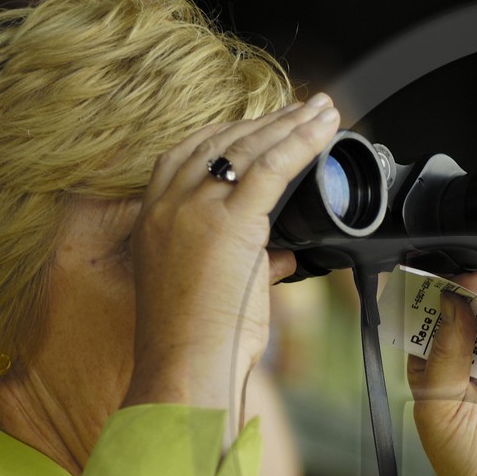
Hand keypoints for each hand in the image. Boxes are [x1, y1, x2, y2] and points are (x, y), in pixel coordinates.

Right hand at [122, 95, 338, 417]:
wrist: (186, 367)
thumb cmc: (199, 343)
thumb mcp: (217, 292)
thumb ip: (248, 263)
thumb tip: (283, 254)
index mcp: (153, 218)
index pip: (189, 156)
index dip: (230, 135)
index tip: (262, 125)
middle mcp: (167, 205)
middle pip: (220, 143)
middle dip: (266, 121)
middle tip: (304, 107)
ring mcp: (193, 210)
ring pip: (247, 148)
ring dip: (290, 122)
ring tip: (323, 108)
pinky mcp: (228, 222)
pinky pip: (270, 166)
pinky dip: (300, 141)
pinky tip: (323, 128)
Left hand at [408, 268, 476, 475]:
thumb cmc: (470, 463)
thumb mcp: (438, 407)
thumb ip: (442, 353)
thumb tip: (450, 301)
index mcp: (436, 370)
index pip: (429, 319)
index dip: (431, 295)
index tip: (435, 279)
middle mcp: (471, 359)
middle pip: (466, 306)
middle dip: (464, 282)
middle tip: (468, 270)